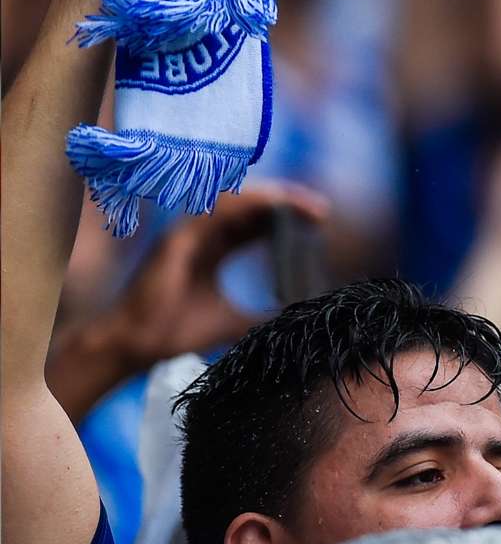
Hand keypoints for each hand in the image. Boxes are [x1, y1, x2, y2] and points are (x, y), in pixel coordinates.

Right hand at [91, 183, 327, 371]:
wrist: (135, 346)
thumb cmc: (175, 332)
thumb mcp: (232, 320)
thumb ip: (261, 314)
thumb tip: (298, 317)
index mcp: (215, 250)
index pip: (257, 223)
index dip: (287, 217)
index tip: (320, 221)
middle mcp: (203, 236)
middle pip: (251, 207)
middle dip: (287, 203)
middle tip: (321, 210)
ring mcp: (188, 233)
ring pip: (234, 201)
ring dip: (270, 198)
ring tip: (302, 204)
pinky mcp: (175, 238)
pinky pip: (212, 211)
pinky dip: (242, 205)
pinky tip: (270, 205)